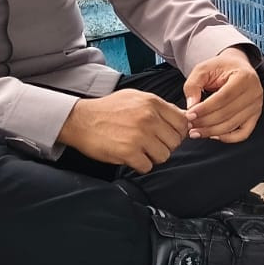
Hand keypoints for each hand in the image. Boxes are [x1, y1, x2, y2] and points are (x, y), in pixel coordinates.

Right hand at [60, 90, 186, 173]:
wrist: (80, 120)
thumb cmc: (108, 109)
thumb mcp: (135, 98)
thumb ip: (160, 106)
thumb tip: (183, 117)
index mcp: (152, 103)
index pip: (182, 122)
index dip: (178, 132)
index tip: (167, 135)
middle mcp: (149, 118)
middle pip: (175, 141)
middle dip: (165, 145)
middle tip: (151, 144)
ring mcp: (139, 136)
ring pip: (164, 156)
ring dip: (153, 157)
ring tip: (140, 150)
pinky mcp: (128, 152)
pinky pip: (147, 166)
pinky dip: (140, 165)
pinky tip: (130, 157)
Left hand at [183, 47, 263, 142]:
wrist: (237, 67)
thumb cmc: (219, 68)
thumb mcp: (203, 69)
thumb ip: (193, 85)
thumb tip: (191, 106)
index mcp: (244, 76)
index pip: (223, 97)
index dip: (205, 108)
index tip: (189, 115)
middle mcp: (255, 92)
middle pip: (227, 113)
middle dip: (205, 122)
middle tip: (189, 125)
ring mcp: (256, 106)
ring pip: (232, 125)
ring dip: (211, 132)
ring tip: (195, 131)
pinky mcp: (255, 116)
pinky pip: (243, 134)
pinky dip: (227, 138)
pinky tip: (212, 135)